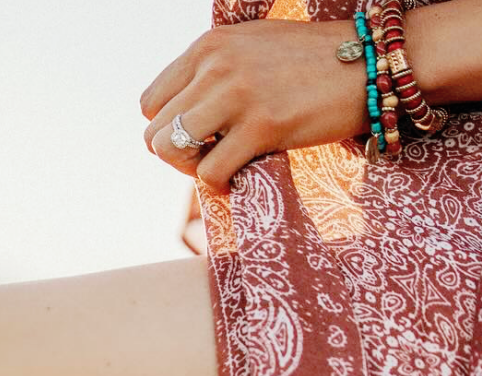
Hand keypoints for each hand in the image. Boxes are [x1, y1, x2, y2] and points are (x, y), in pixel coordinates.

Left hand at [140, 19, 372, 193]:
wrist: (370, 63)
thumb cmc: (312, 63)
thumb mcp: (252, 48)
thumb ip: (213, 72)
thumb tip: (179, 116)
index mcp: (209, 45)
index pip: (150, 103)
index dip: (167, 129)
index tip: (199, 137)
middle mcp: (216, 64)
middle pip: (154, 132)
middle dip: (177, 156)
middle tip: (212, 157)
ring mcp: (237, 93)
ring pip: (169, 150)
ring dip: (191, 170)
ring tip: (222, 164)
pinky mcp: (262, 125)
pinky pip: (209, 173)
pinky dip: (220, 185)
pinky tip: (241, 176)